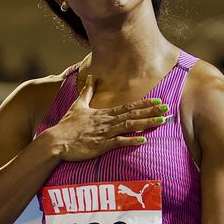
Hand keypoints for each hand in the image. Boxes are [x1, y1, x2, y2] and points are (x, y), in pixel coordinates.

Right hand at [47, 74, 169, 161]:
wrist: (56, 141)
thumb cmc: (66, 125)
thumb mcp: (77, 105)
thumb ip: (86, 92)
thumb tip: (89, 78)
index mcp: (103, 113)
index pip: (127, 107)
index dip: (144, 104)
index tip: (158, 101)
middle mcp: (106, 121)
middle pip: (132, 115)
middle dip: (150, 112)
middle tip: (167, 109)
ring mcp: (104, 133)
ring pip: (128, 126)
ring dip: (145, 123)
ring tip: (161, 122)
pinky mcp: (100, 145)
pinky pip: (118, 142)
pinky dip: (131, 140)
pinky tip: (143, 140)